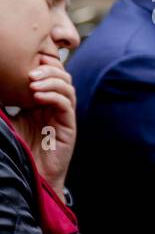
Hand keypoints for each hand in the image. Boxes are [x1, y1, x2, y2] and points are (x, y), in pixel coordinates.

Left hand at [11, 60, 75, 192]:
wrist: (31, 173)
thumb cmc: (19, 148)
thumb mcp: (8, 120)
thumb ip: (6, 103)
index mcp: (43, 102)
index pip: (50, 75)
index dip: (43, 64)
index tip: (25, 60)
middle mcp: (56, 106)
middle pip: (63, 77)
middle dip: (48, 69)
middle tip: (30, 72)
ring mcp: (64, 115)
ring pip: (67, 88)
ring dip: (51, 80)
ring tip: (33, 82)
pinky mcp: (69, 126)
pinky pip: (66, 104)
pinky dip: (54, 96)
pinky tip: (38, 97)